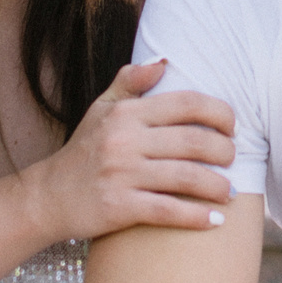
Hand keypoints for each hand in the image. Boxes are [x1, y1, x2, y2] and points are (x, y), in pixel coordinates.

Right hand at [20, 61, 233, 242]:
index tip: (232, 127)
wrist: (47, 196)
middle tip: (234, 160)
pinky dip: (197, 217)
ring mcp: (122, 174)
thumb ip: (130, 82)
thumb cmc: (83, 150)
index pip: (187, 104)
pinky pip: (169, 210)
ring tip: (230, 192)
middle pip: (194, 141)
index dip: (219, 113)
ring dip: (218, 186)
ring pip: (187, 178)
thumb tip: (164, 61)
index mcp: (126, 114)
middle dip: (224, 152)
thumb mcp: (101, 109)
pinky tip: (216, 221)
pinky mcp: (119, 207)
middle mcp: (125, 141)